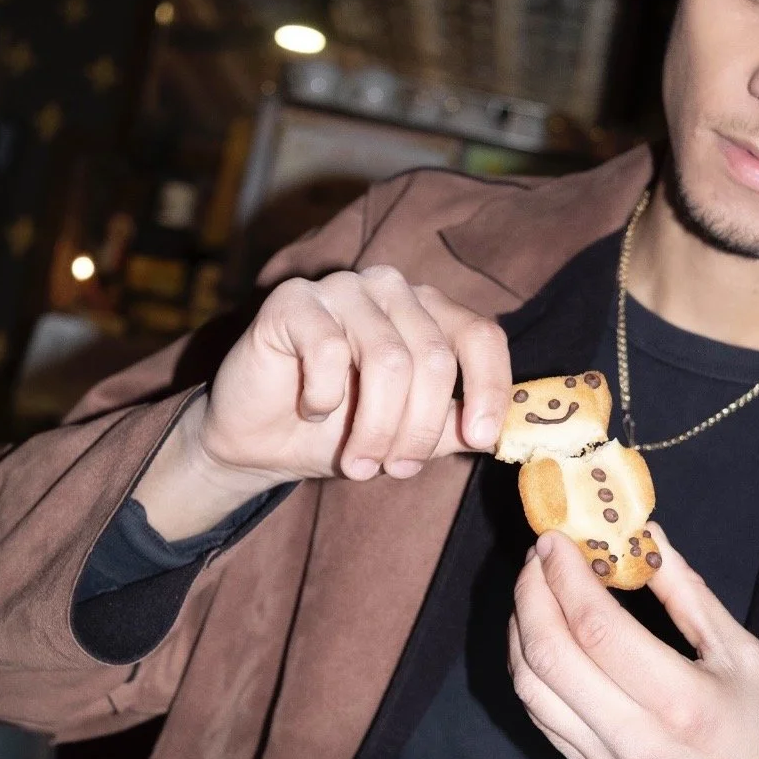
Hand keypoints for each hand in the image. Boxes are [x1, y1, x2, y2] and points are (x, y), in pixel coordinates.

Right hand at [136, 267, 511, 538]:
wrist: (257, 441)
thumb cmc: (338, 432)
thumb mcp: (407, 436)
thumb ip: (453, 427)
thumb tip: (502, 433)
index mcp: (428, 312)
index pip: (480, 336)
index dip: (488, 388)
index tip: (479, 439)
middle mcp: (391, 289)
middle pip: (434, 358)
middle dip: (418, 429)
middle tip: (396, 469)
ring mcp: (343, 288)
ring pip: (388, 360)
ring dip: (376, 427)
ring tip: (358, 463)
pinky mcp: (294, 299)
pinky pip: (329, 350)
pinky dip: (325, 397)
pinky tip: (312, 410)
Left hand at [508, 529, 758, 758]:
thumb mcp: (743, 655)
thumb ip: (688, 593)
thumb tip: (644, 537)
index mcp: (681, 703)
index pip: (597, 629)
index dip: (565, 577)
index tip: (556, 540)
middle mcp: (635, 739)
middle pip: (550, 657)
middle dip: (531, 596)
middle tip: (538, 557)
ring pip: (532, 691)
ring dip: (520, 632)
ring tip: (534, 592)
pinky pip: (542, 720)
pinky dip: (529, 671)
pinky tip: (540, 640)